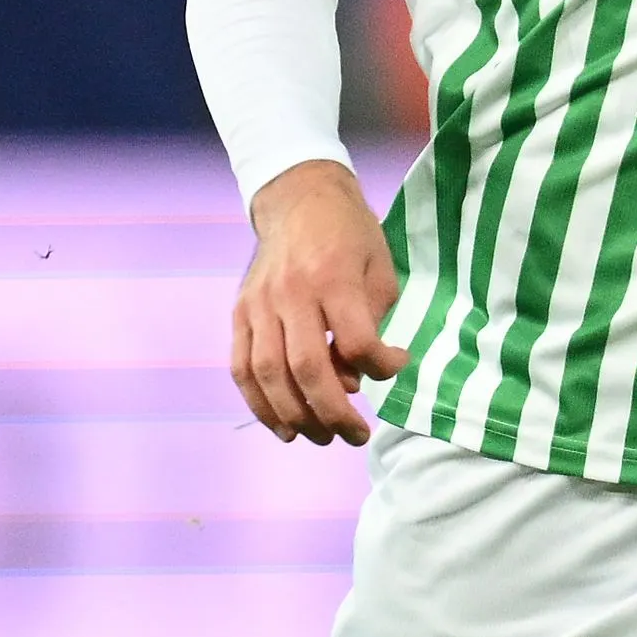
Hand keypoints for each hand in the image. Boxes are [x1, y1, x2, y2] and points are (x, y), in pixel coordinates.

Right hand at [230, 159, 406, 444]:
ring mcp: (259, 304)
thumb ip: (371, 325)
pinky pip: (242, 368)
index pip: (355, 341)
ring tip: (322, 437)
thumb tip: (353, 380)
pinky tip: (283, 427)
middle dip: (334, 413)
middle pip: (307, 368)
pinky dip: (260, 404)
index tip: (396, 365)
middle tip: (356, 435)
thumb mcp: (379, 269)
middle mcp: (291, 293)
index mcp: (334, 278)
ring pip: (269, 375)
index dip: (380, 367)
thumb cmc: (350, 237)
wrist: (299, 199)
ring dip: (296, 417)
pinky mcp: (240, 312)